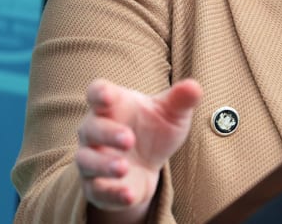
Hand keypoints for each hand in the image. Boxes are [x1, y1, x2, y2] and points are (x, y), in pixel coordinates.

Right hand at [75, 78, 202, 218]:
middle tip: (129, 139)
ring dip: (104, 164)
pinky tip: (128, 194)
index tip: (107, 96)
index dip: (99, 93)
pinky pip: (98, 190)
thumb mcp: (171, 113)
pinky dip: (112, 193)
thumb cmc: (153, 128)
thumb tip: (194, 87)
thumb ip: (180, 99)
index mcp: (111, 106)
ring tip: (124, 167)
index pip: (97, 92)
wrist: (148, 164)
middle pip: (91, 128)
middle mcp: (95, 131)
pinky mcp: (96, 186)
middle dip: (108, 134)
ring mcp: (93, 159)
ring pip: (87, 160)